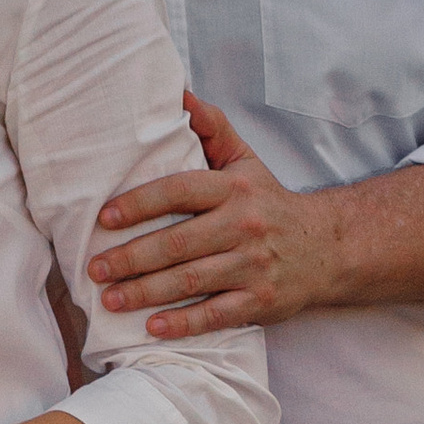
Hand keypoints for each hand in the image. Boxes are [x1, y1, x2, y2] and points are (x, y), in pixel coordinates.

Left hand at [87, 96, 339, 334]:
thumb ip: (212, 128)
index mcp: (234, 189)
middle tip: (95, 268)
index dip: (139, 204)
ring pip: (192, 280)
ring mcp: (253, 265)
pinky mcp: (260, 301)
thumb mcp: (245, 161)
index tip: (104, 219)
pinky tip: (152, 328)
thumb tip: (178, 95)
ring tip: (110, 299)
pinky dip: (183, 324)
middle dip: (132, 257)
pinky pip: (216, 314)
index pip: (179, 191)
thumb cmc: (270, 203)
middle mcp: (244, 225)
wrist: (327, 247)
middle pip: (178, 242)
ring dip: (146, 292)